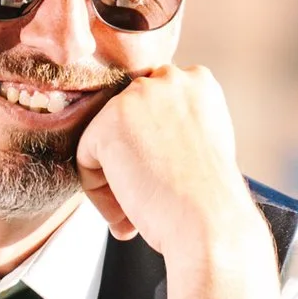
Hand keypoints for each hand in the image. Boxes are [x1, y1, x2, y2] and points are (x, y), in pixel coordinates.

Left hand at [73, 65, 278, 298]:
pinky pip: (86, 157)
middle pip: (128, 118)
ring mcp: (138, 96)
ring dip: (114, 177)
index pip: (153, 105)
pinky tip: (125, 210)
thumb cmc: (211, 197)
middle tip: (147, 197)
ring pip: (106, 138)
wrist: (210, 220)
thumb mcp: (204, 142)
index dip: (152, 146)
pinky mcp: (109, 122)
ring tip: (133, 212)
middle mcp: (169, 78)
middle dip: (132, 158)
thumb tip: (140, 138)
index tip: (162, 177)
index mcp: (198, 81)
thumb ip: (175, 125)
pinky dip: (98, 191)